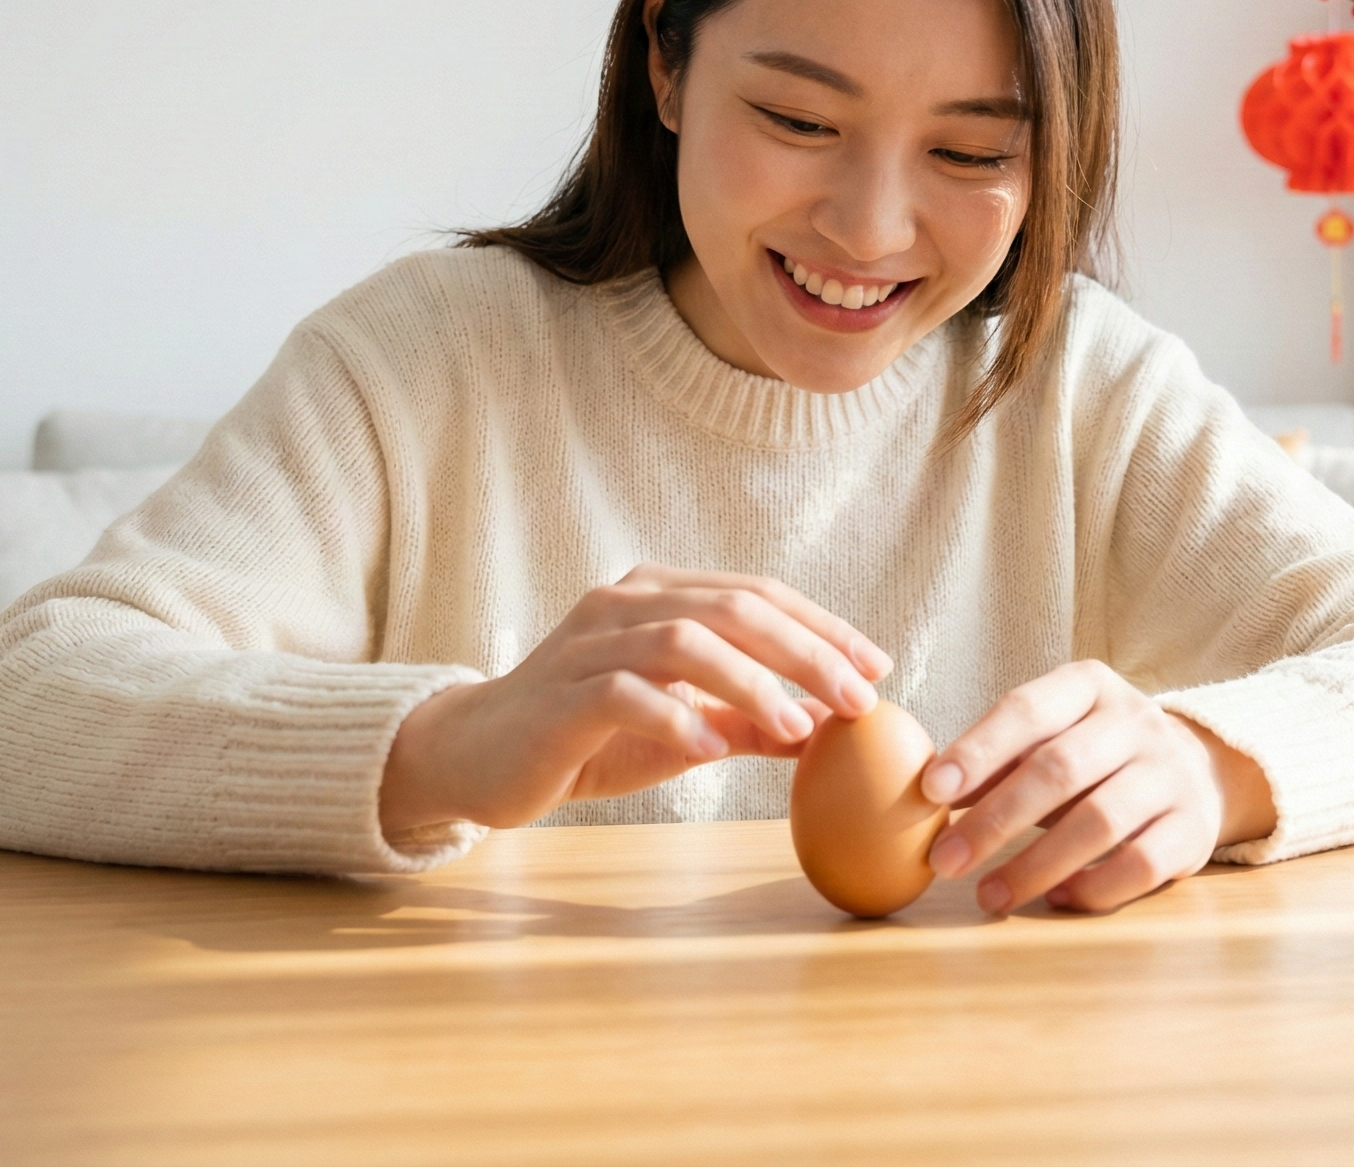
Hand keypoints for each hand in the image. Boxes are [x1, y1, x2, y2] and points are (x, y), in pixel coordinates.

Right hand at [380, 565, 888, 834]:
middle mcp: (626, 603)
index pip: (758, 594)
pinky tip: (711, 748)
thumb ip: (746, 722)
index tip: (877, 668)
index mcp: (660, 596)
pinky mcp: (561, 695)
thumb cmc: (585, 739)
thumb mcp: (681, 729)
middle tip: (859, 697)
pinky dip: (676, 717)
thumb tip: (826, 728)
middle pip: (734, 608)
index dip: (823, 627)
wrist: (476, 759)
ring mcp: (590, 644)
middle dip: (807, 651)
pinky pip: (626, 693)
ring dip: (753, 682)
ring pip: (685, 640)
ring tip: (800, 726)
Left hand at [919, 660, 1274, 913]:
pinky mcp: (1192, 830)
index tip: (931, 791)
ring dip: (1035, 864)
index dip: (977, 750)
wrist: (1198, 772)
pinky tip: (1054, 898)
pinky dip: (1092, 887)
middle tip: (944, 861)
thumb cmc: (1095, 756)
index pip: (1027, 709)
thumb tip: (924, 795)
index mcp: (1090, 685)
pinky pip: (1140, 865)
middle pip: (1059, 769)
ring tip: (988, 895)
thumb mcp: (1051, 736)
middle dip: (995, 820)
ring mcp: (1170, 775)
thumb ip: (997, 760)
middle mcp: (1135, 722)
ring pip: (1099, 821)